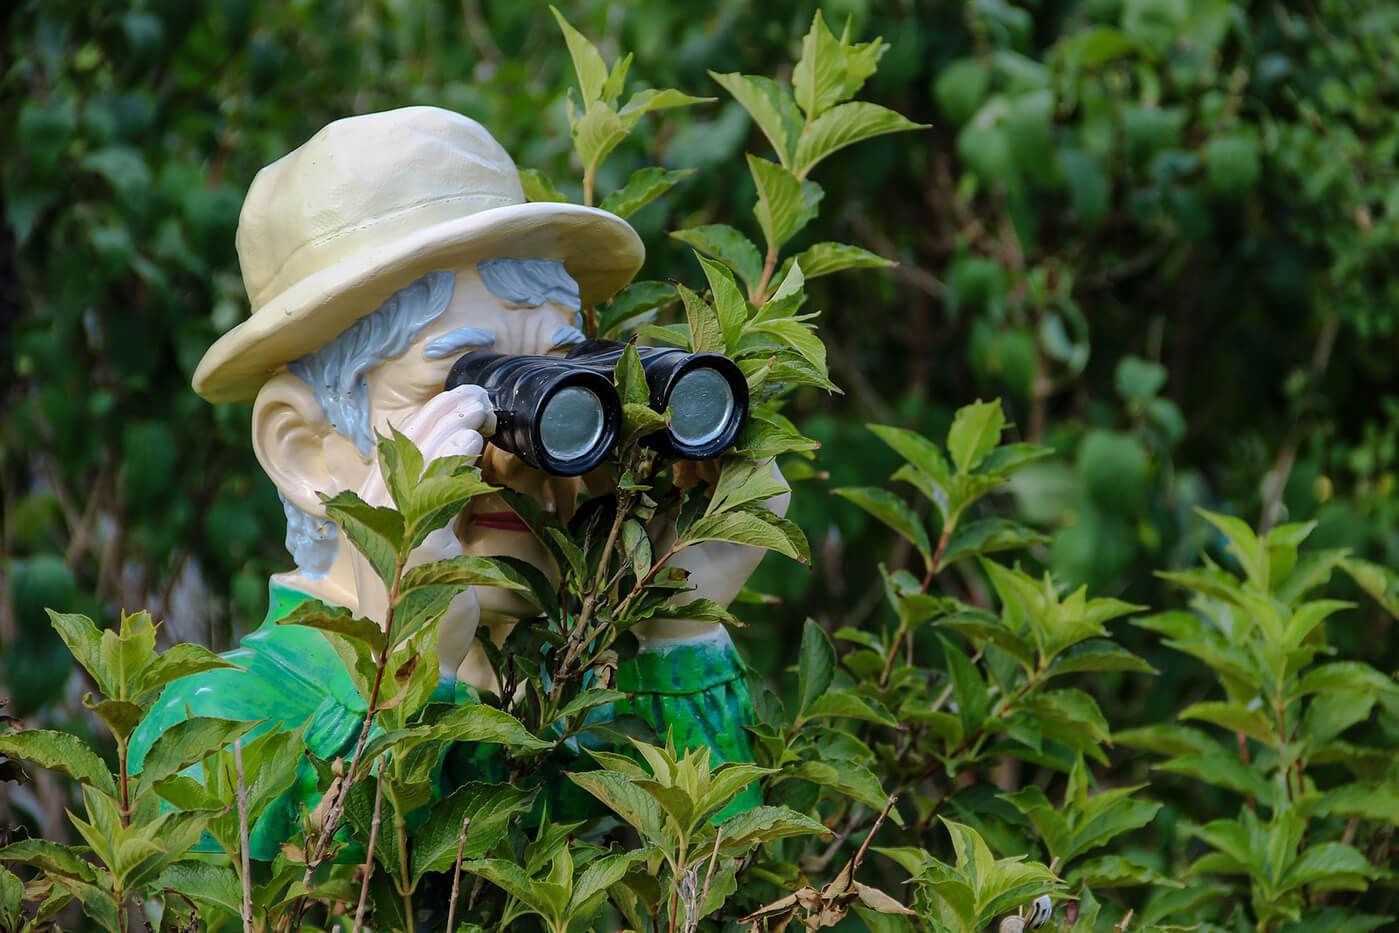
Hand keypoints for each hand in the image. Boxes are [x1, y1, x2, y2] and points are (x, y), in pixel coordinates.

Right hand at [355, 384, 494, 679]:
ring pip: (412, 473)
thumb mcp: (433, 540)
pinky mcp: (410, 563)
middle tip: (477, 398)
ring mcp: (385, 544)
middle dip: (439, 418)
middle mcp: (369, 527)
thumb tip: (461, 448)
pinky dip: (448, 472)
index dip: (427, 421)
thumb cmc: (429, 602)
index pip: (395, 454)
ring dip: (445, 434)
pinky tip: (469, 450)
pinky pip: (430, 507)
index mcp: (370, 517)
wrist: (422, 665)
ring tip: (476, 414)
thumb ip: (437, 501)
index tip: (462, 400)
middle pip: (401, 456)